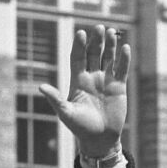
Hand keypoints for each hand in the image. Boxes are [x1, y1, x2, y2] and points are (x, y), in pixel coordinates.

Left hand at [38, 25, 129, 157]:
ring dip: (110, 45)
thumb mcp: (66, 113)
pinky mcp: (119, 87)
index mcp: (78, 81)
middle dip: (96, 41)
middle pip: (93, 53)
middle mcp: (91, 77)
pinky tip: (125, 48)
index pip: (78, 57)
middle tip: (98, 28)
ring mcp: (106, 81)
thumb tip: (41, 87)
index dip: (79, 45)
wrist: (100, 139)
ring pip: (108, 58)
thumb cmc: (80, 127)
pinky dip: (124, 59)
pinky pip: (122, 69)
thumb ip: (55, 99)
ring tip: (111, 32)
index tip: (81, 33)